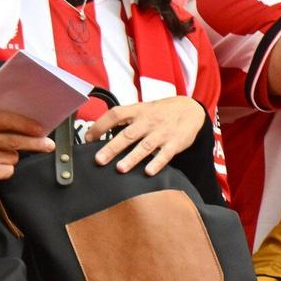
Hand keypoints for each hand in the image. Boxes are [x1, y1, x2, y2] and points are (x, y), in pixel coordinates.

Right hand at [0, 110, 54, 196]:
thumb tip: (31, 127)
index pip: (5, 119)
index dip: (25, 124)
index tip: (40, 129)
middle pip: (14, 141)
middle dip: (34, 143)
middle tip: (48, 145)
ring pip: (12, 157)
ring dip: (11, 159)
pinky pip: (7, 171)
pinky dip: (5, 171)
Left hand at [85, 96, 207, 175]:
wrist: (191, 110)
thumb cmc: (162, 112)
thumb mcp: (143, 109)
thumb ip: (125, 119)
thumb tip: (99, 132)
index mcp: (138, 110)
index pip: (115, 114)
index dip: (100, 125)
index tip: (88, 138)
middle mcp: (149, 121)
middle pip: (128, 134)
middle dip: (112, 147)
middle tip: (99, 160)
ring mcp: (162, 132)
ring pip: (145, 146)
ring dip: (132, 158)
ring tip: (120, 169)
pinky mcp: (175, 143)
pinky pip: (165, 154)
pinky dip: (157, 163)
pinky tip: (148, 172)